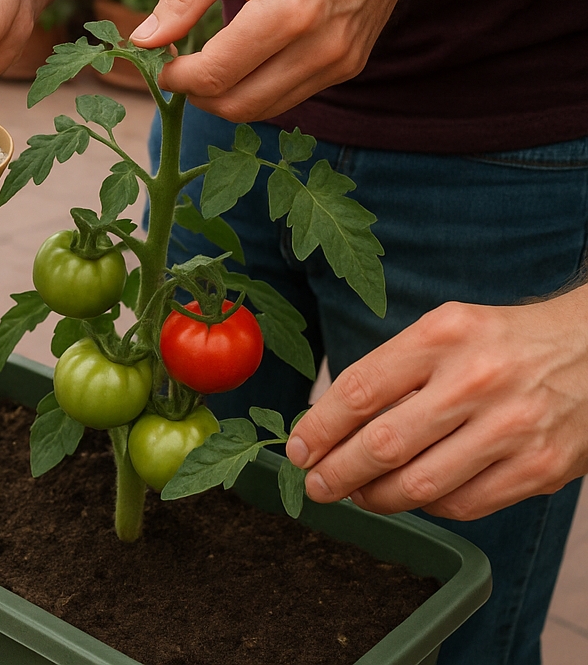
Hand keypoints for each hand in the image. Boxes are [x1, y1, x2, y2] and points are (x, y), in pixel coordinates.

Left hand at [130, 0, 426, 120]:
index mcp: (288, 12)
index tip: (158, 56)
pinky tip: (242, 56)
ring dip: (224, 95)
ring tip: (204, 60)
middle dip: (195, 94)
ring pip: (263, 109)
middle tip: (176, 64)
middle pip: (237, 105)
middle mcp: (321, 48)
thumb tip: (144, 40)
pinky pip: (289, 95)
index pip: (214, 75)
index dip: (174, 75)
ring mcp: (341, 62)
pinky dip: (256, 86)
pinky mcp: (350, 65)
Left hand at [285, 288, 587, 519]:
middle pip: (383, 444)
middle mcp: (476, 380)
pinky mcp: (540, 467)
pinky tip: (413, 495)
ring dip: (376, 497)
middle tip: (316, 484)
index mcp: (443, 336)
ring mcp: (512, 427)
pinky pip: (463, 505)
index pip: (360, 390)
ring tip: (358, 494)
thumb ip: (391, 371)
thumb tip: (327, 424)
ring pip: (420, 485)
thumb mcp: (445, 331)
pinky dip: (428, 506)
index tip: (298, 449)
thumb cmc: (503, 343)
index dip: (319, 429)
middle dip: (336, 473)